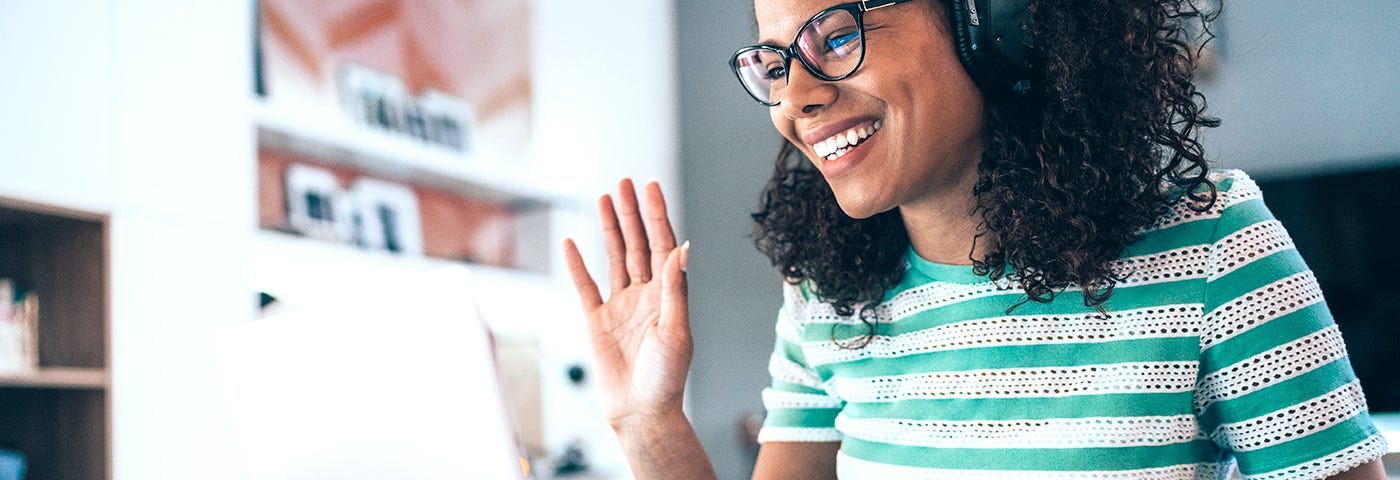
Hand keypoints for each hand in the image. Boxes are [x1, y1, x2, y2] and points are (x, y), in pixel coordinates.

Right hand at [563, 179, 690, 426]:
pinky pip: (584, 286)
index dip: (656, 216)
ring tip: (603, 198)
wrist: (641, 412)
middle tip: (624, 182)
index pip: (662, 246)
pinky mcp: (596, 321)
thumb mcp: (676, 331)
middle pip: (637, 244)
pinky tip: (572, 241)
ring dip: (609, 228)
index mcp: (668, 295)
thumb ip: (674, 289)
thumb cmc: (666, 378)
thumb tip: (681, 249)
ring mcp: (619, 306)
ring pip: (614, 257)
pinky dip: (577, 264)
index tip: (650, 187)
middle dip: (631, 213)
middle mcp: (644, 295)